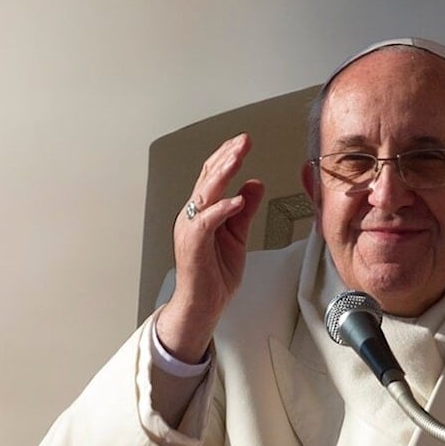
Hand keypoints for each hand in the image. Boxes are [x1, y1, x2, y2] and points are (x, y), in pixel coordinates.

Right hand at [156, 133, 264, 362]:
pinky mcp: (193, 245)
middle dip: (226, 157)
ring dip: (222, 174)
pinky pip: (206, 222)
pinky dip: (221, 210)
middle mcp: (192, 216)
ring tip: (237, 157)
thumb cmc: (214, 274)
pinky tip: (236, 201)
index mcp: (202, 212)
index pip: (212, 176)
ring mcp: (190, 229)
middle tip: (243, 140)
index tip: (243, 141)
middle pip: (207, 178)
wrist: (203, 304)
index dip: (227, 156)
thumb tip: (254, 184)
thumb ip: (244, 210)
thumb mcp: (237, 236)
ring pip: (205, 194)